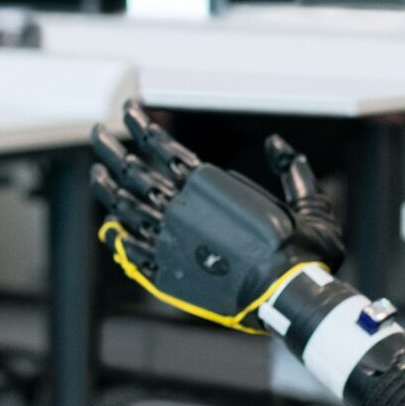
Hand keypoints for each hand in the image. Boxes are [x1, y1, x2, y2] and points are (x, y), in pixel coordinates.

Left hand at [90, 100, 343, 328]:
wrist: (286, 295)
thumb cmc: (301, 250)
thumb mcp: (307, 202)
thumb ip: (292, 169)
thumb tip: (276, 142)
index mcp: (209, 184)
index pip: (162, 145)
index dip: (140, 125)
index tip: (127, 110)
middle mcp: (181, 207)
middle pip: (132, 171)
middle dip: (110, 149)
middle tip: (96, 134)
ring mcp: (168, 240)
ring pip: (125, 206)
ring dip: (107, 186)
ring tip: (98, 173)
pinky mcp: (166, 271)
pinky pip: (132, 248)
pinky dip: (119, 234)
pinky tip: (112, 225)